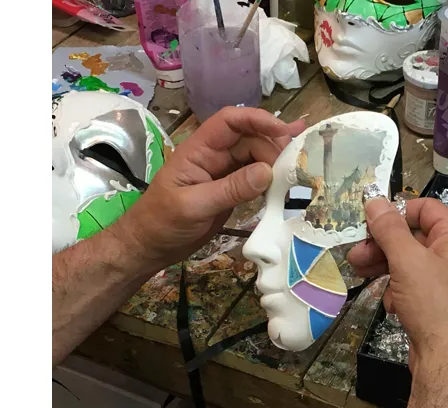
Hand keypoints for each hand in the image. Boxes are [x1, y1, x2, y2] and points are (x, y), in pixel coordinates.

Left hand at [110, 107, 305, 269]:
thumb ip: (231, 189)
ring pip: (255, 158)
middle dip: (273, 146)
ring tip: (298, 172)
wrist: (149, 248)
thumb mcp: (194, 206)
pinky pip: (255, 179)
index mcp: (199, 150)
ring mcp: (223, 174)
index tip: (285, 132)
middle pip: (250, 139)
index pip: (230, 121)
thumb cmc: (161, 223)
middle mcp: (214, 157)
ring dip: (276, 163)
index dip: (258, 120)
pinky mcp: (230, 192)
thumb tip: (268, 171)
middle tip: (296, 164)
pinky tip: (287, 185)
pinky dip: (271, 180)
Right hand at [348, 198, 447, 386]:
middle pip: (414, 236)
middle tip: (355, 255)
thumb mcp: (407, 261)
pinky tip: (391, 304)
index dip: (397, 212)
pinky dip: (398, 290)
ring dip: (384, 266)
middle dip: (382, 244)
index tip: (370, 225)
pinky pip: (413, 286)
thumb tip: (375, 200)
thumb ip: (389, 228)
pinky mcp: (438, 303)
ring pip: (410, 262)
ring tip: (360, 274)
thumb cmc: (433, 305)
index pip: (426, 208)